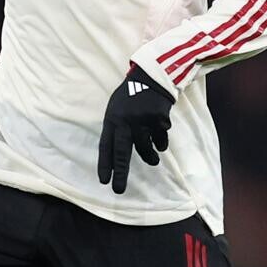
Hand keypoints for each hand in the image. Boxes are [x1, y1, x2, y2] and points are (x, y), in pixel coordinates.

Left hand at [97, 65, 174, 193]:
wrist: (153, 76)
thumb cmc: (132, 94)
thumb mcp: (117, 108)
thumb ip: (117, 128)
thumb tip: (119, 155)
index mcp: (112, 119)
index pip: (105, 146)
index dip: (105, 164)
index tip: (104, 181)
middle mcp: (125, 121)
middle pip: (122, 153)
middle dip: (121, 174)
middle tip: (119, 190)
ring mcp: (142, 121)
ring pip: (146, 149)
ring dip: (151, 158)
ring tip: (154, 160)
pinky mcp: (159, 120)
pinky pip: (161, 140)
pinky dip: (162, 141)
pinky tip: (161, 132)